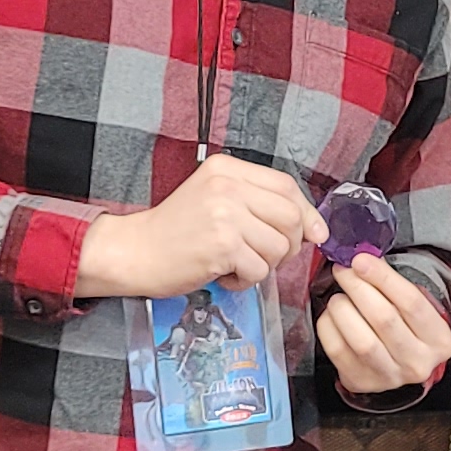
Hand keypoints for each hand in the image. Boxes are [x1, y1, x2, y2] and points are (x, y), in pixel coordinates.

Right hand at [75, 157, 321, 298]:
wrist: (134, 251)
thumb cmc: (176, 230)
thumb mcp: (216, 198)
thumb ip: (259, 203)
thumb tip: (316, 228)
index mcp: (227, 168)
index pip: (287, 185)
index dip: (307, 213)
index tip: (314, 233)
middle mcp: (227, 186)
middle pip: (291, 217)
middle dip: (289, 245)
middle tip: (264, 255)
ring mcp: (225, 215)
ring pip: (279, 247)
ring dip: (264, 265)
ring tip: (236, 264)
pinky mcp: (222, 246)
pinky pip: (259, 270)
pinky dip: (245, 281)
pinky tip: (223, 275)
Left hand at [318, 255, 450, 396]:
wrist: (399, 364)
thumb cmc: (408, 327)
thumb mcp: (416, 308)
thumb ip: (394, 286)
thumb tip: (361, 260)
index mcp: (439, 340)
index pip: (411, 302)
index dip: (383, 278)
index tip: (360, 259)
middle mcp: (417, 362)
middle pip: (384, 318)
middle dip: (358, 287)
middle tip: (343, 269)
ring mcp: (389, 376)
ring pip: (361, 339)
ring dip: (343, 309)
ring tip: (339, 296)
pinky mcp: (361, 382)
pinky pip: (338, 351)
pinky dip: (329, 326)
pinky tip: (332, 315)